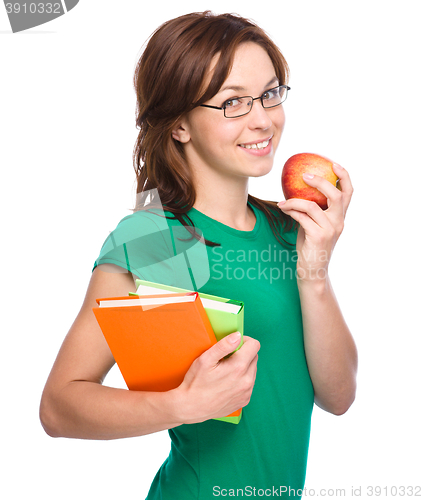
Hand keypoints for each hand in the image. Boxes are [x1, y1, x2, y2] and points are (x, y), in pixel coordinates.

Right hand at [175, 333, 259, 423]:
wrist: (191, 407)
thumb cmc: (196, 382)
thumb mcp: (205, 359)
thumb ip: (223, 345)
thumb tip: (238, 335)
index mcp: (239, 367)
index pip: (254, 345)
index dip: (244, 341)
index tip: (234, 345)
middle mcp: (247, 380)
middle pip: (254, 357)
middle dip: (243, 354)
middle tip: (226, 358)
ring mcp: (247, 392)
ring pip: (252, 370)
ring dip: (243, 367)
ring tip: (226, 371)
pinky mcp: (245, 400)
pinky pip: (249, 383)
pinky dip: (242, 379)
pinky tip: (228, 382)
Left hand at [278, 163, 352, 280]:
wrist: (312, 271)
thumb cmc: (310, 246)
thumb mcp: (313, 225)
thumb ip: (312, 210)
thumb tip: (297, 189)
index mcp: (340, 217)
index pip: (348, 193)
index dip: (344, 176)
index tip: (334, 164)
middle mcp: (339, 222)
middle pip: (336, 195)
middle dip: (321, 181)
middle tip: (305, 175)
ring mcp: (330, 230)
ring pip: (312, 206)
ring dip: (294, 200)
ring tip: (283, 201)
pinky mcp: (318, 236)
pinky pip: (302, 217)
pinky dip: (291, 211)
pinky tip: (283, 209)